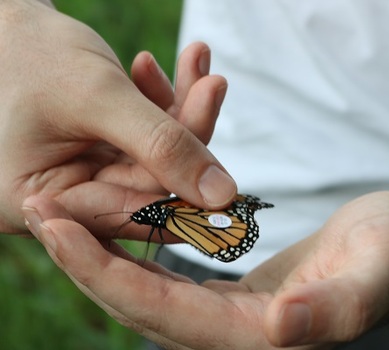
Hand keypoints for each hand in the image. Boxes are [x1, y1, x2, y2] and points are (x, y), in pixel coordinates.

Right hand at [0, 1, 234, 235]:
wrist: (7, 19)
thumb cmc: (32, 53)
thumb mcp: (98, 98)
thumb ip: (162, 146)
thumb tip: (222, 196)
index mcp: (37, 202)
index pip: (128, 213)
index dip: (185, 202)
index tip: (232, 186)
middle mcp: (61, 196)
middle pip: (150, 182)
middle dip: (187, 132)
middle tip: (214, 87)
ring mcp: (84, 171)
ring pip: (156, 156)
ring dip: (183, 108)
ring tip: (200, 62)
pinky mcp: (103, 148)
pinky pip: (149, 134)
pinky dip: (166, 100)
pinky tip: (180, 65)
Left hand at [23, 191, 388, 347]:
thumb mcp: (376, 271)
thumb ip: (335, 307)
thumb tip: (281, 331)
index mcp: (260, 337)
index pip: (165, 314)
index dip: (109, 277)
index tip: (60, 231)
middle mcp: (236, 334)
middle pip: (142, 304)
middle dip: (86, 262)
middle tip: (40, 212)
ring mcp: (232, 313)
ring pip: (150, 286)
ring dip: (104, 249)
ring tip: (62, 208)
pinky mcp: (235, 290)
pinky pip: (173, 269)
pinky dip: (140, 242)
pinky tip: (118, 218)